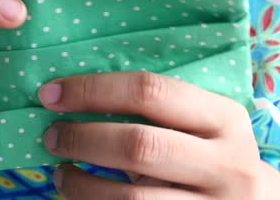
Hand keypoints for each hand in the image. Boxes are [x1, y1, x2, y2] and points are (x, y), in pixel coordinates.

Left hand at [39, 71, 279, 199]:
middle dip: (82, 138)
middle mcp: (228, 164)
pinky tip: (82, 197)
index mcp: (225, 119)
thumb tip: (74, 98)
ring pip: (131, 198)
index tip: (51, 94)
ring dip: (82, 184)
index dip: (93, 90)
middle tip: (51, 136)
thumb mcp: (204, 128)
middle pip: (138, 145)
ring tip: (61, 174)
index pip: (149, 91)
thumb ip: (157, 112)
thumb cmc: (213, 157)